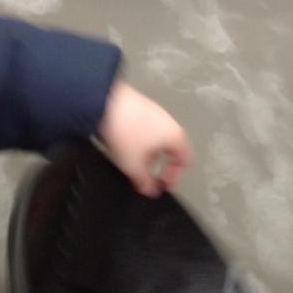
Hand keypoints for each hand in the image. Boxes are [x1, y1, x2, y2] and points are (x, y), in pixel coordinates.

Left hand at [98, 80, 192, 196]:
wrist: (107, 103)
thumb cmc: (125, 129)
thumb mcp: (134, 165)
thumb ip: (145, 182)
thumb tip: (150, 189)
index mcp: (175, 135)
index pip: (185, 160)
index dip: (175, 177)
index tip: (162, 185)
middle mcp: (169, 122)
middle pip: (171, 150)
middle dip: (158, 166)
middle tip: (145, 176)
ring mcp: (156, 113)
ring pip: (158, 140)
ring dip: (148, 155)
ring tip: (132, 162)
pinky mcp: (142, 109)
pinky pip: (147, 130)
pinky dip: (140, 142)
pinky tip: (124, 146)